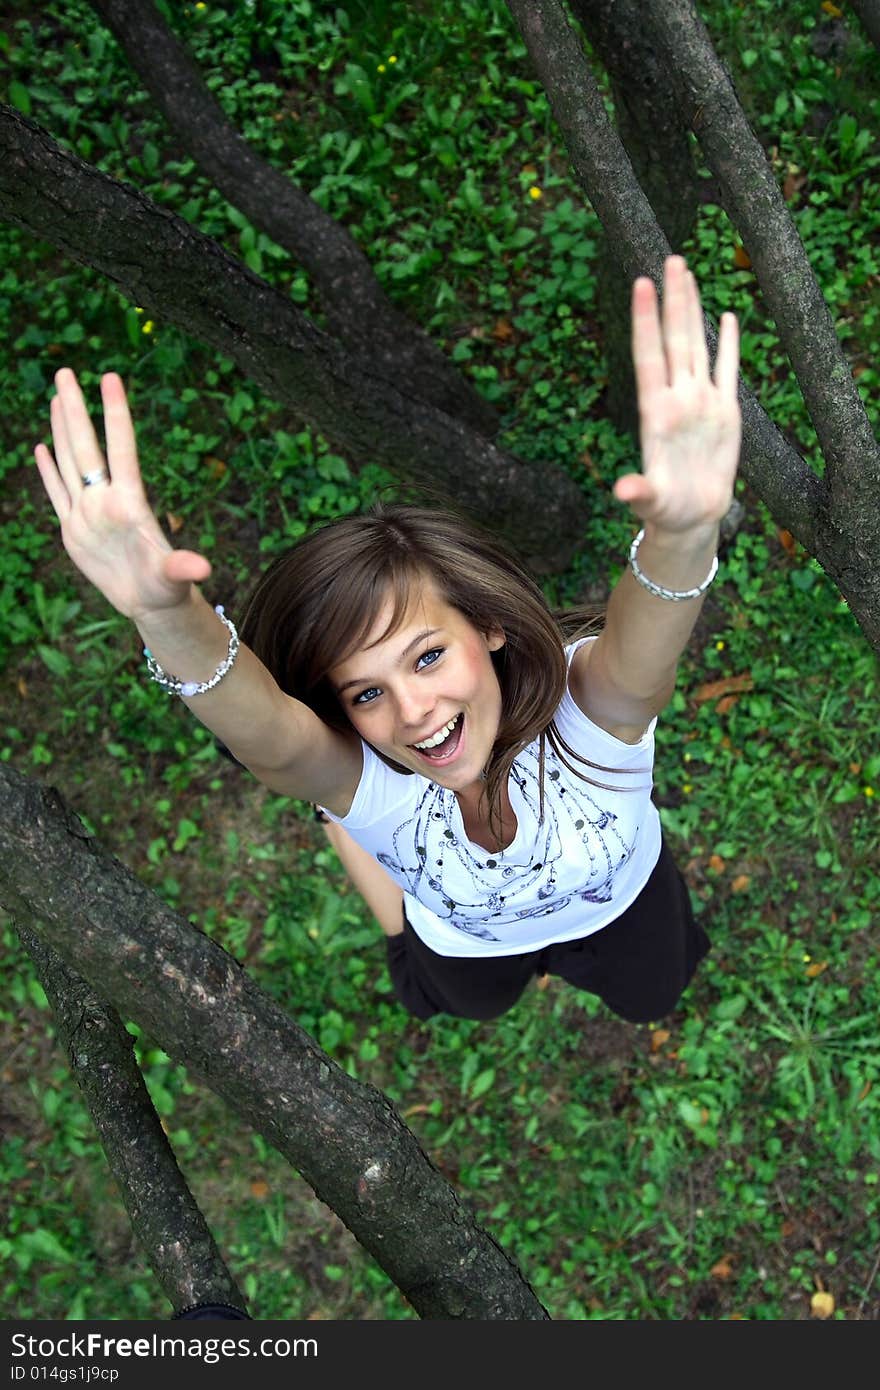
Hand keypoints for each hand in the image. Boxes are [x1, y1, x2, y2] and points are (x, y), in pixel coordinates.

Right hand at [34, 369, 211, 620]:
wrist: (149, 603)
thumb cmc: (166, 588)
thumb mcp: (173, 578)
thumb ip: (182, 567)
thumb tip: (202, 569)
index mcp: (129, 503)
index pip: (120, 449)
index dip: (116, 414)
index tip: (110, 377)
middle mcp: (105, 500)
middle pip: (85, 446)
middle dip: (74, 409)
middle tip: (65, 371)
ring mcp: (87, 513)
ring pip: (69, 461)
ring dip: (61, 429)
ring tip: (56, 395)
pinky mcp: (73, 530)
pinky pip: (56, 493)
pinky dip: (47, 470)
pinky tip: (42, 445)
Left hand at [613, 255, 740, 533]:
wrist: (691, 518)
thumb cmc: (666, 511)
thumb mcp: (651, 502)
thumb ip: (640, 492)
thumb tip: (622, 492)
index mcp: (656, 412)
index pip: (649, 356)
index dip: (645, 320)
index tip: (641, 284)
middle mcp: (677, 399)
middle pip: (674, 339)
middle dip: (673, 300)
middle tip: (670, 259)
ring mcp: (700, 402)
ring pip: (697, 345)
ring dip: (692, 309)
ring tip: (687, 273)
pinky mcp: (725, 412)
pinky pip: (727, 369)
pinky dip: (729, 343)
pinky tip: (727, 315)